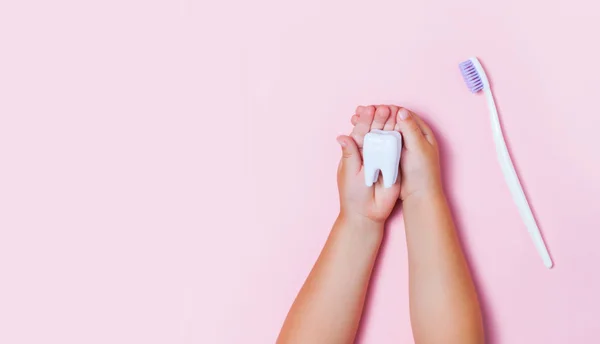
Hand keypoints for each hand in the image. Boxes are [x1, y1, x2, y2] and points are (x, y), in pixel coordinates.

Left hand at [336, 106, 400, 223]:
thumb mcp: (349, 172)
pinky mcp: (395, 163)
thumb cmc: (353, 193)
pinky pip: (398, 150)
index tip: (370, 109)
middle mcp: (370, 150)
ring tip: (395, 113)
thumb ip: (349, 154)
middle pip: (376, 131)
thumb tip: (341, 136)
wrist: (367, 212)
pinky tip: (404, 127)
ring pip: (388, 137)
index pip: (361, 131)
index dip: (365, 120)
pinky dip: (400, 139)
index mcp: (356, 150)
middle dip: (380, 119)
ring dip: (391, 125)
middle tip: (385, 108)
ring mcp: (383, 156)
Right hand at [349, 105, 442, 201]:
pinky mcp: (392, 154)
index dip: (385, 109)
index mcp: (420, 131)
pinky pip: (379, 141)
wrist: (419, 195)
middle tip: (357, 111)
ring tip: (354, 120)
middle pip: (390, 120)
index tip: (370, 108)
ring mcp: (400, 145)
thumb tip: (401, 110)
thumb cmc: (423, 173)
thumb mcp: (418, 148)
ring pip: (383, 129)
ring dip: (369, 124)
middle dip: (373, 115)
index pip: (401, 114)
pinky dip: (369, 136)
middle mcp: (410, 135)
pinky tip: (357, 134)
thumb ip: (410, 129)